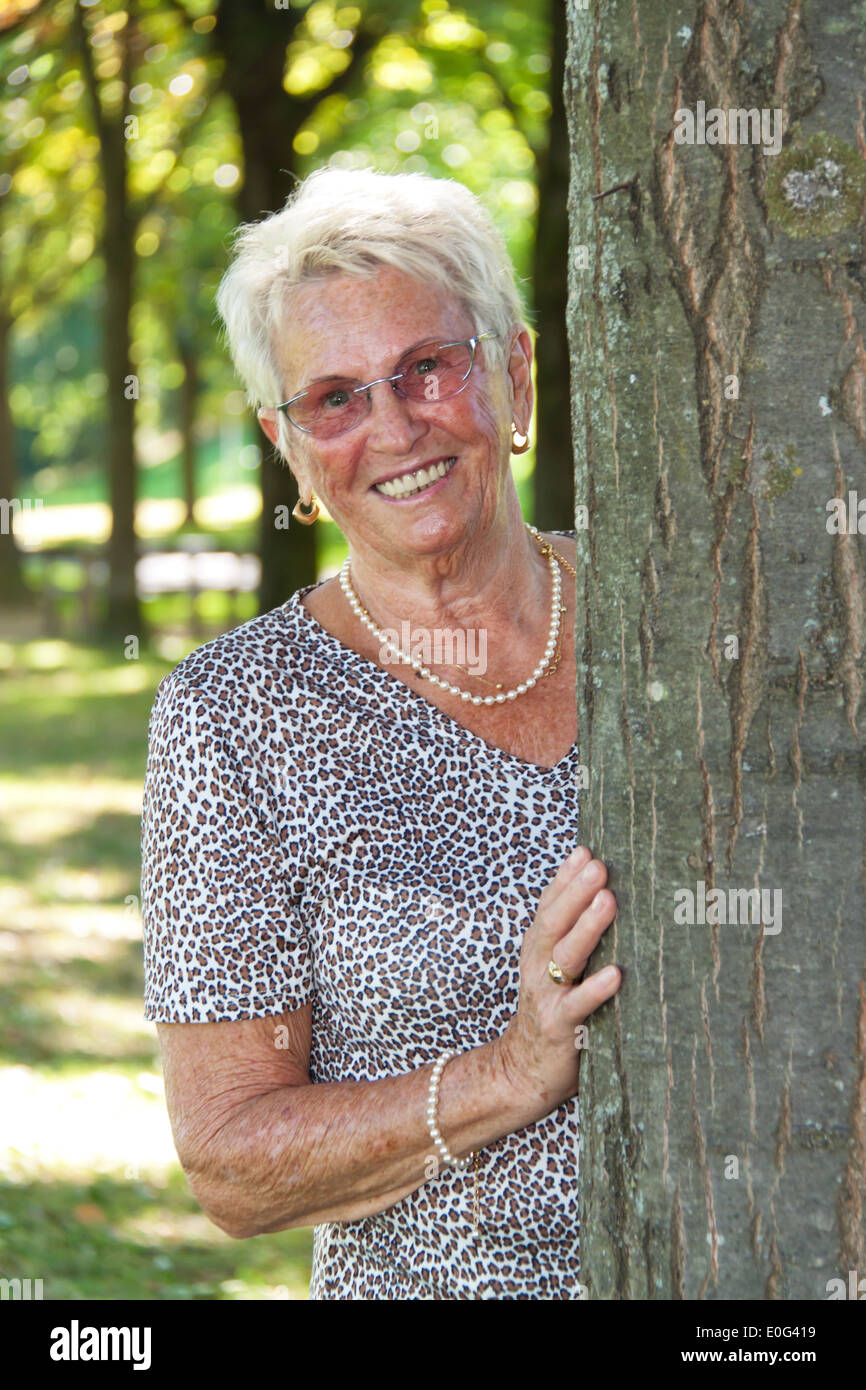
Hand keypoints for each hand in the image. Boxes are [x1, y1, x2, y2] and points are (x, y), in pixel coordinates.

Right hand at [495, 846, 620, 1114]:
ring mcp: (547, 995)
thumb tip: (609, 895)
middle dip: (576, 892)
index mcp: (539, 948)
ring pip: (566, 956)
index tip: (586, 850)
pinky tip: (616, 975)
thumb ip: (576, 936)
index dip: (565, 878)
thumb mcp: (557, 968)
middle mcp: (539, 966)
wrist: (524, 1070)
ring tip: (609, 900)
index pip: (549, 906)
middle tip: (600, 866)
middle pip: (555, 922)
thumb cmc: (554, 1011)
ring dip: (587, 927)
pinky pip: (578, 1005)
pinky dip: (595, 989)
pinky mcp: (560, 1027)